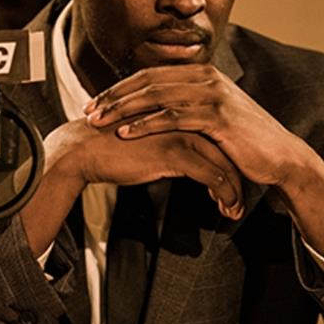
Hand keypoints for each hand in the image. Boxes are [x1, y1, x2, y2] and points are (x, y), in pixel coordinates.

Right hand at [44, 117, 244, 219]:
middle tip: (239, 202)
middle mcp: (185, 118)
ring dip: (234, 191)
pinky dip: (224, 194)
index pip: (218, 137)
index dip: (229, 161)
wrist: (83, 149)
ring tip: (235, 210)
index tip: (233, 185)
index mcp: (180, 112)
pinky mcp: (174, 152)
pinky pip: (211, 175)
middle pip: (227, 149)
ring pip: (224, 163)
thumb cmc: (110, 145)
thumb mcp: (146, 135)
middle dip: (237, 179)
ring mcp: (181, 133)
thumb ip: (166, 139)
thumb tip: (179, 158)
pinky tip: (225, 208)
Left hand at [83, 64, 323, 261]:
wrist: (280, 157)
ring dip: (123, 109)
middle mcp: (205, 77)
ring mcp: (212, 94)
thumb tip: (155, 112)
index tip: (95, 102)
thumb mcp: (212, 118)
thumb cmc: (243, 142)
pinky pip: (172, 116)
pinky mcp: (217, 116)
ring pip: (156, 96)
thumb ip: (187, 108)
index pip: (150, 74)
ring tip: (98, 122)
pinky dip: (145, 123)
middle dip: (114, 96)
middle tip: (87, 111)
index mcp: (201, 73)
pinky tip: (125, 133)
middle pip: (148, 81)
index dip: (120, 88)